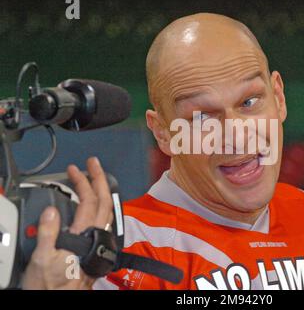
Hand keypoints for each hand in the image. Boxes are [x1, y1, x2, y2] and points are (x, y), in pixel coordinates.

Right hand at [22, 157, 113, 289]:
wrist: (64, 299)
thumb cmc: (52, 284)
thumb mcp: (43, 259)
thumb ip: (48, 233)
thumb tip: (52, 209)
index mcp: (84, 235)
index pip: (88, 200)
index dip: (83, 182)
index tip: (75, 169)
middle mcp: (96, 235)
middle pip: (104, 200)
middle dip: (100, 178)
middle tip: (93, 162)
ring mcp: (99, 239)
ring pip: (107, 209)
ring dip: (102, 190)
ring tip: (94, 176)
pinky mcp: (96, 245)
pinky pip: (103, 218)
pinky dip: (101, 203)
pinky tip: (95, 202)